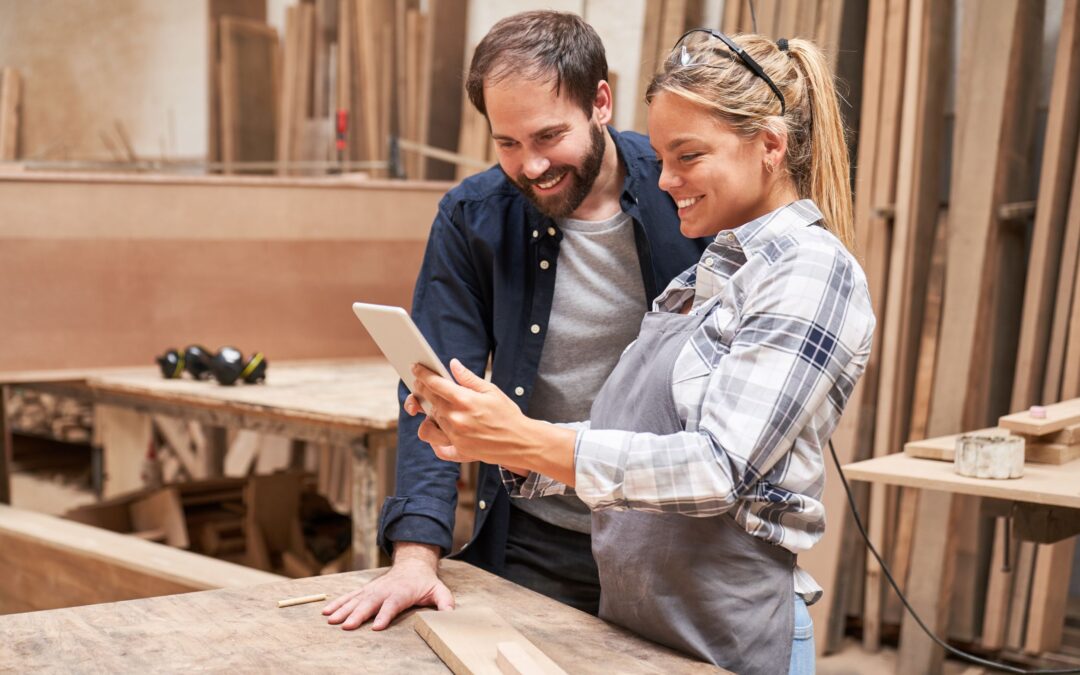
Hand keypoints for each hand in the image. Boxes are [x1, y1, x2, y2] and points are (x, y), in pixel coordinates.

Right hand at [322, 542, 452, 629]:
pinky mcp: (366, 590)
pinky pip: (350, 596)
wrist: (412, 564)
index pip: (393, 604)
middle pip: (370, 603)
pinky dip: (337, 603)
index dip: (385, 614)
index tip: (376, 626)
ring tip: (331, 620)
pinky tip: (326, 612)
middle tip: (345, 626)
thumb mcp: (439, 591)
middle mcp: (385, 590)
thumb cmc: (425, 583)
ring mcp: (373, 589)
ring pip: (356, 599)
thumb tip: (450, 615)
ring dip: (342, 609)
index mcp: (402, 592)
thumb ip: (445, 603)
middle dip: (357, 614)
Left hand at [411, 359, 577, 484]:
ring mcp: (455, 436)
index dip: (422, 374)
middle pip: (429, 400)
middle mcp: (456, 418)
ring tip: (434, 408)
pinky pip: (437, 446)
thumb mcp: (491, 391)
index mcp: (464, 400)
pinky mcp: (458, 451)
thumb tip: (453, 364)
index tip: (416, 368)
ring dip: (428, 413)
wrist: (521, 442)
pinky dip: (435, 440)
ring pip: (429, 421)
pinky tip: (440, 432)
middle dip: (421, 389)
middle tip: (419, 383)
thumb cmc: (508, 415)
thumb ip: (468, 378)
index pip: (435, 383)